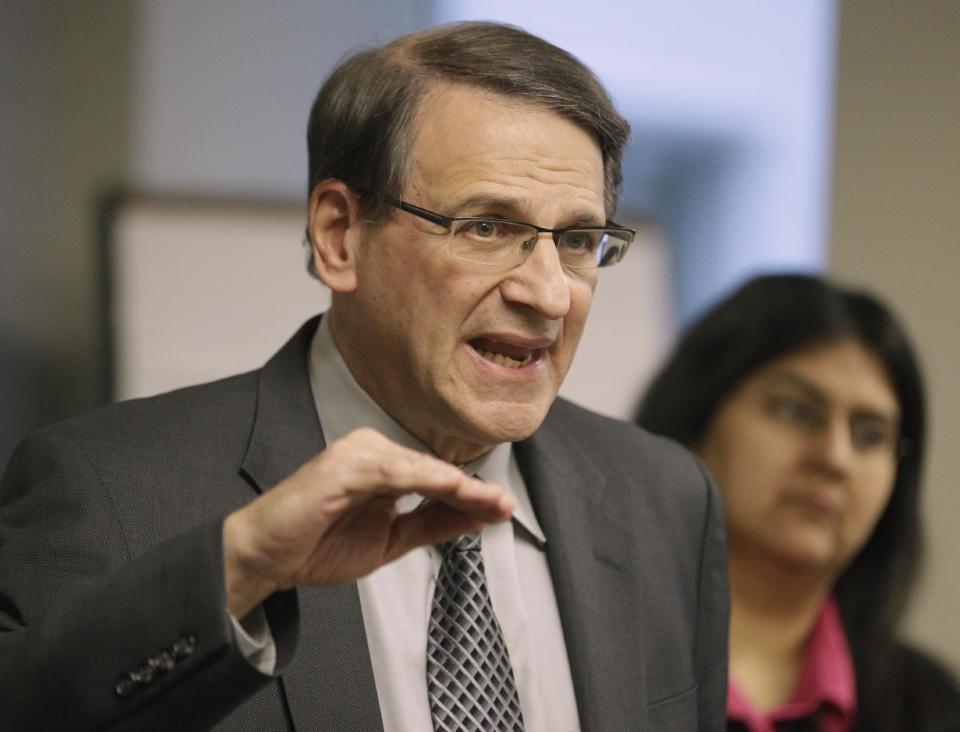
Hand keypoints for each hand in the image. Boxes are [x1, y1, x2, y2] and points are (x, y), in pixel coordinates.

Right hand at [222, 427, 514, 616]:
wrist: (266, 557)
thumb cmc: (318, 544)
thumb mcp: (389, 541)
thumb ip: (430, 526)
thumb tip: (475, 517)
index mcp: (383, 466)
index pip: (436, 478)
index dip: (471, 494)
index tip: (502, 509)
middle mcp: (372, 451)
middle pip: (433, 469)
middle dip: (471, 490)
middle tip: (504, 506)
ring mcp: (356, 454)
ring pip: (418, 467)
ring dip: (456, 485)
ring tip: (487, 500)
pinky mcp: (341, 465)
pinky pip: (391, 471)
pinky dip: (422, 478)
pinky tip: (449, 487)